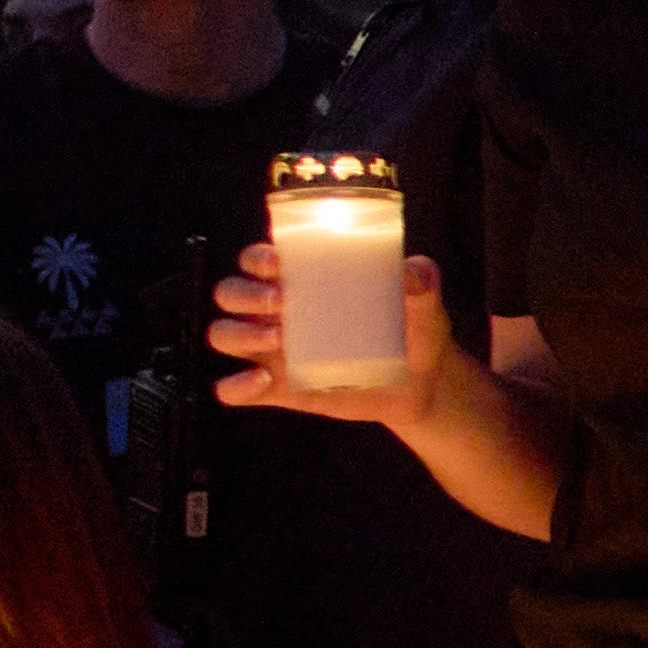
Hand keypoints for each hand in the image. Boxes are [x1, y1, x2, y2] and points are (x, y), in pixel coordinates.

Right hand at [206, 234, 469, 428]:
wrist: (423, 383)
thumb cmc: (413, 327)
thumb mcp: (422, 300)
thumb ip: (420, 280)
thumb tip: (412, 273)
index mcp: (301, 280)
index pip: (257, 260)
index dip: (256, 258)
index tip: (280, 264)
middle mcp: (276, 311)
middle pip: (230, 293)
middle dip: (245, 294)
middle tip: (283, 303)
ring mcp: (272, 351)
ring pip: (224, 335)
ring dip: (239, 335)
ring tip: (279, 340)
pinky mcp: (277, 389)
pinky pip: (232, 390)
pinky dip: (235, 387)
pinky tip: (262, 382)